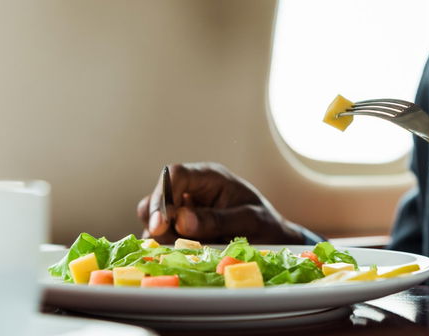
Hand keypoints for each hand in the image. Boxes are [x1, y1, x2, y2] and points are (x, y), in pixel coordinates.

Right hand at [136, 162, 304, 244]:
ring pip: (154, 218)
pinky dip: (166, 246)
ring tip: (186, 248)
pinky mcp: (182, 229)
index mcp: (209, 178)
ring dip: (162, 236)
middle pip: (157, 197)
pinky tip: (183, 254)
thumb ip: (217, 220)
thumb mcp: (249, 220)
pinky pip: (162, 236)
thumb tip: (182, 221)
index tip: (160, 223)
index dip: (162, 196)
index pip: (175, 175)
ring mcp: (185, 210)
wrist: (274, 240)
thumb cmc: (265, 224)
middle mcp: (192, 191)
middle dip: (158, 219)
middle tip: (171, 240)